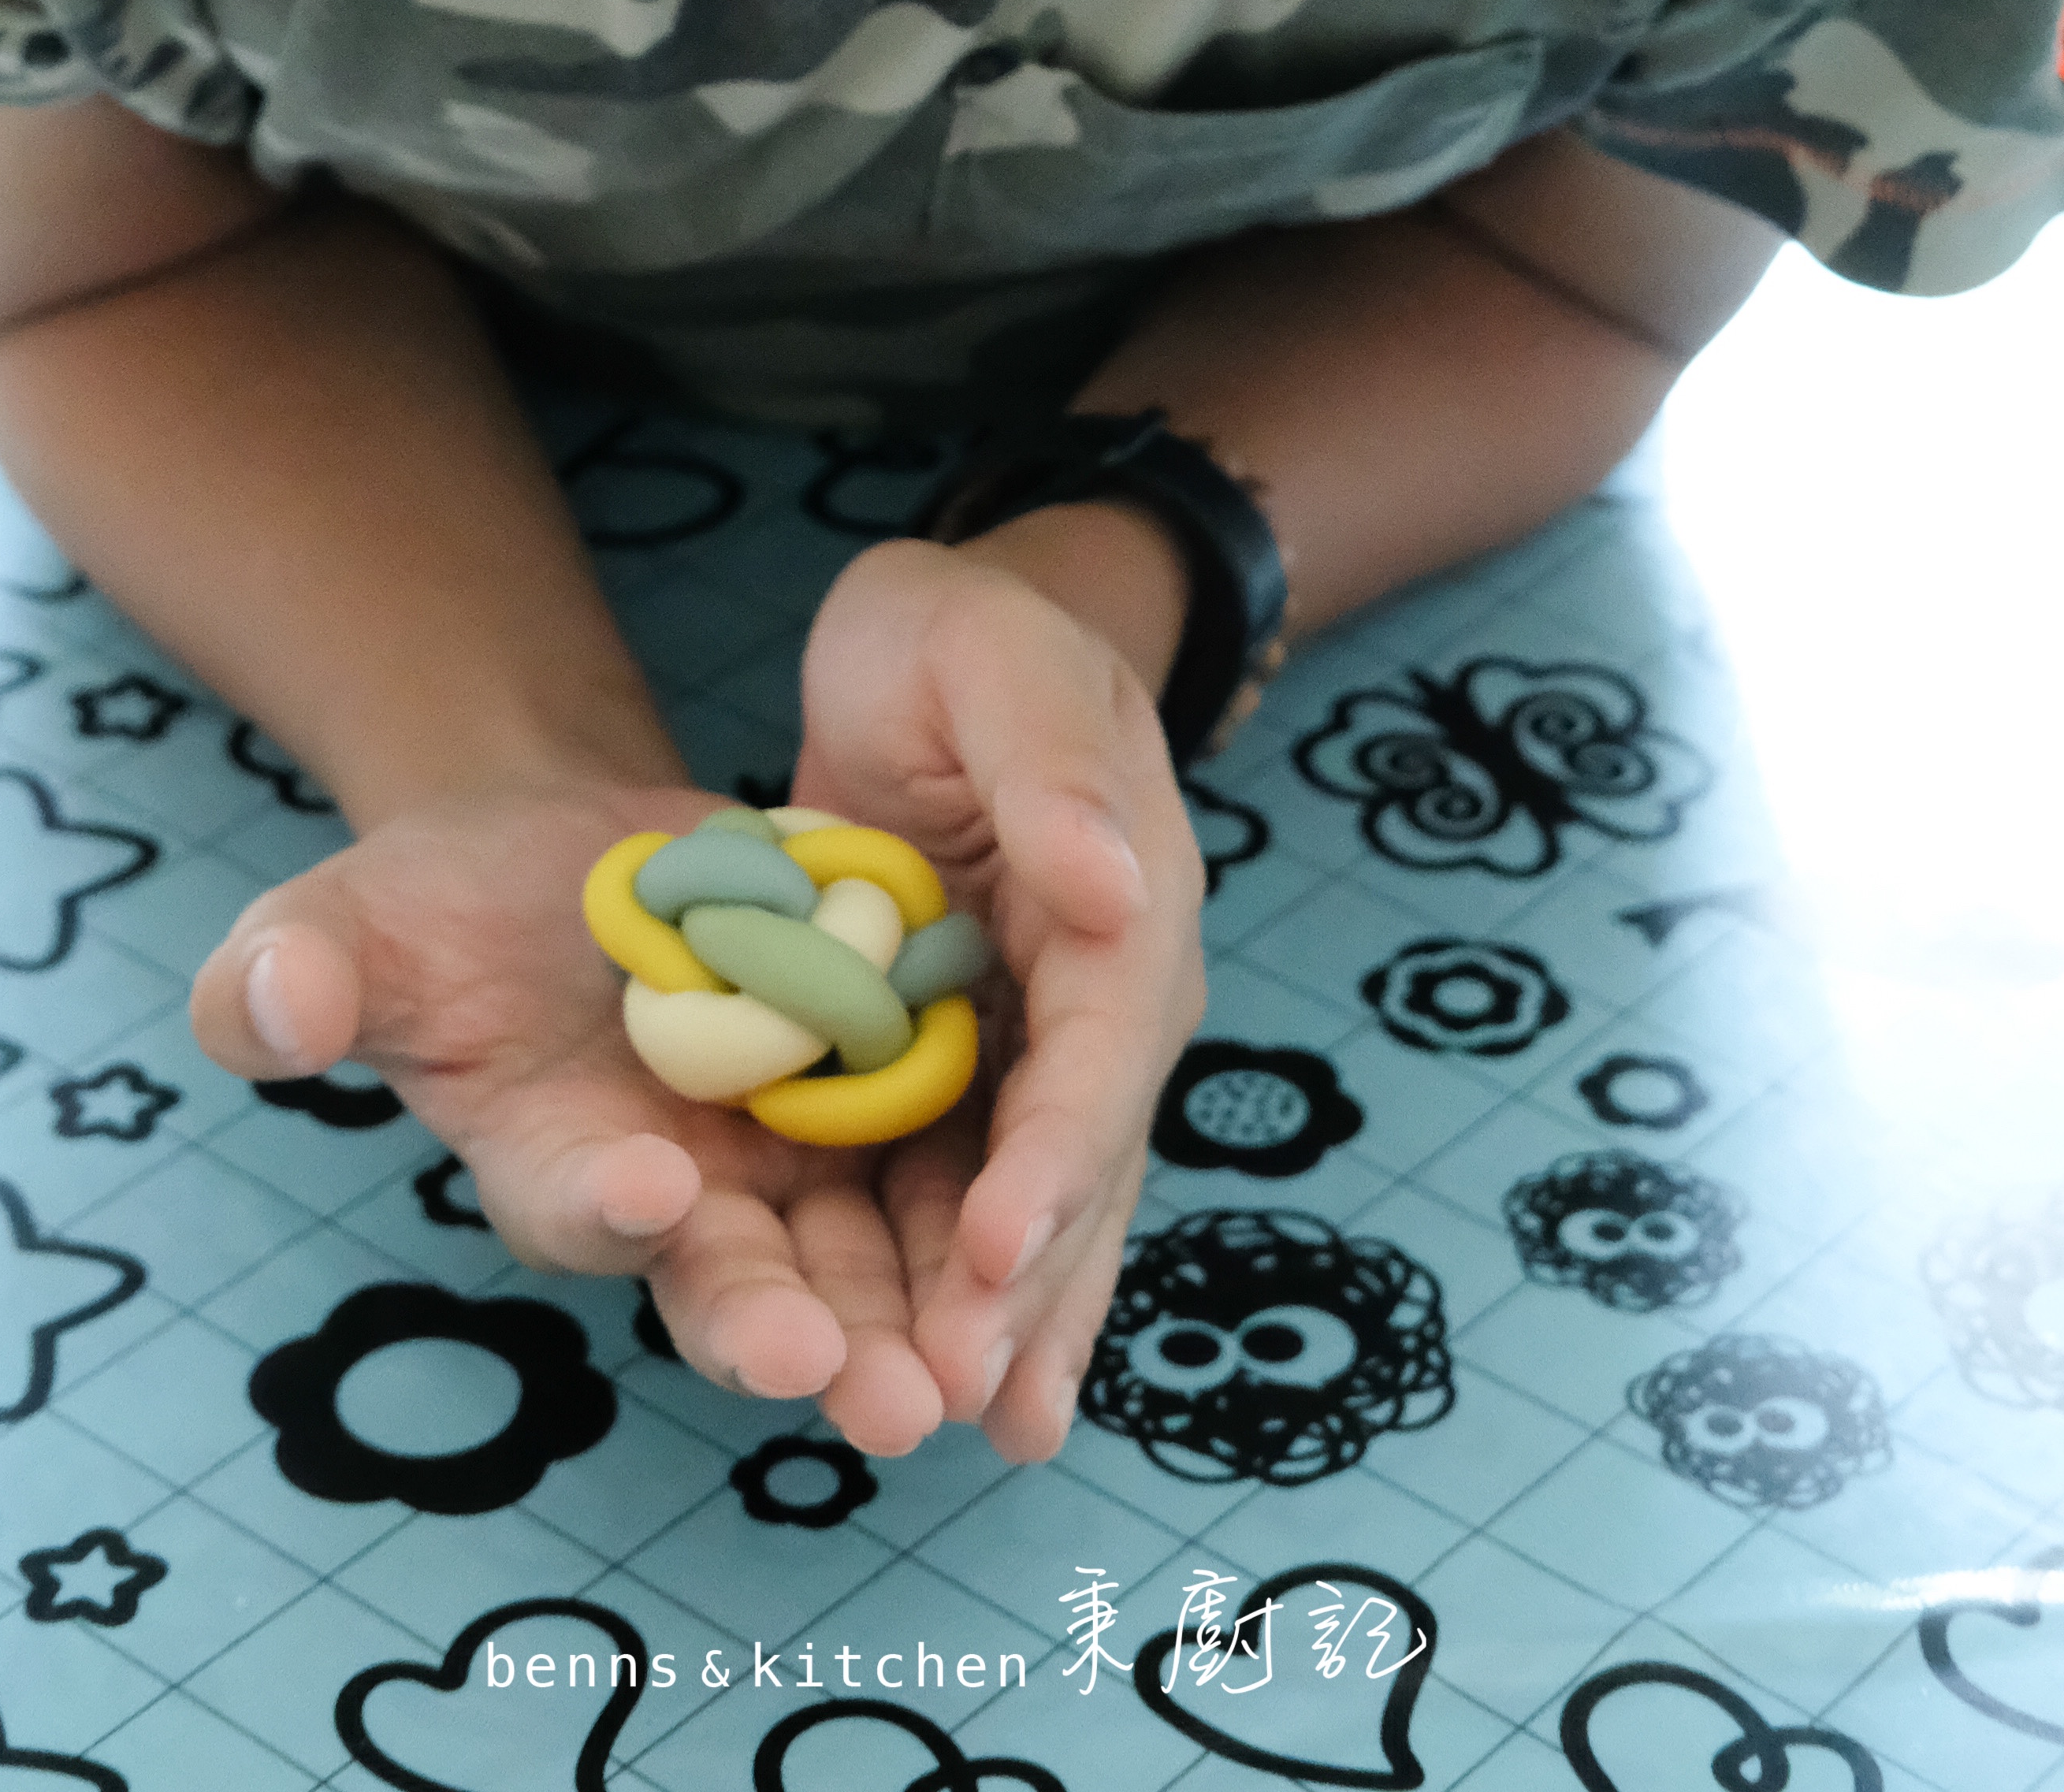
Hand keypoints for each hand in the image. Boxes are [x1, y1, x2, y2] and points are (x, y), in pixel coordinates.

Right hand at [187, 770, 954, 1450]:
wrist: (559, 857)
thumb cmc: (433, 910)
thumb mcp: (352, 921)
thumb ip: (298, 973)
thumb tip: (254, 1004)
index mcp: (549, 1160)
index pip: (581, 1199)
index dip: (611, 1201)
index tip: (652, 1192)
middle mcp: (675, 1188)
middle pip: (735, 1277)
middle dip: (792, 1330)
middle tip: (861, 1390)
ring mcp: (781, 1152)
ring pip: (855, 1253)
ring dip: (909, 1315)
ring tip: (962, 1377)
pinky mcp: (868, 1090)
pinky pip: (938, 1158)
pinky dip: (982, 1201)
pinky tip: (1044, 1235)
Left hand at [786, 535, 1206, 1462]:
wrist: (937, 648)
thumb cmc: (963, 635)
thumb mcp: (990, 655)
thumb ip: (1050, 764)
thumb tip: (1116, 884)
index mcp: (1126, 902)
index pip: (1100, 1048)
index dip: (1053, 1152)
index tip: (992, 1246)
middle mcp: (1110, 994)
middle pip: (1080, 1158)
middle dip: (1028, 1281)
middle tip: (959, 1391)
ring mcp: (1051, 1044)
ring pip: (1042, 1203)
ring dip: (1011, 1319)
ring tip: (964, 1427)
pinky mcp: (984, 1070)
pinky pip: (986, 1193)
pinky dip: (983, 1290)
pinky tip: (976, 1394)